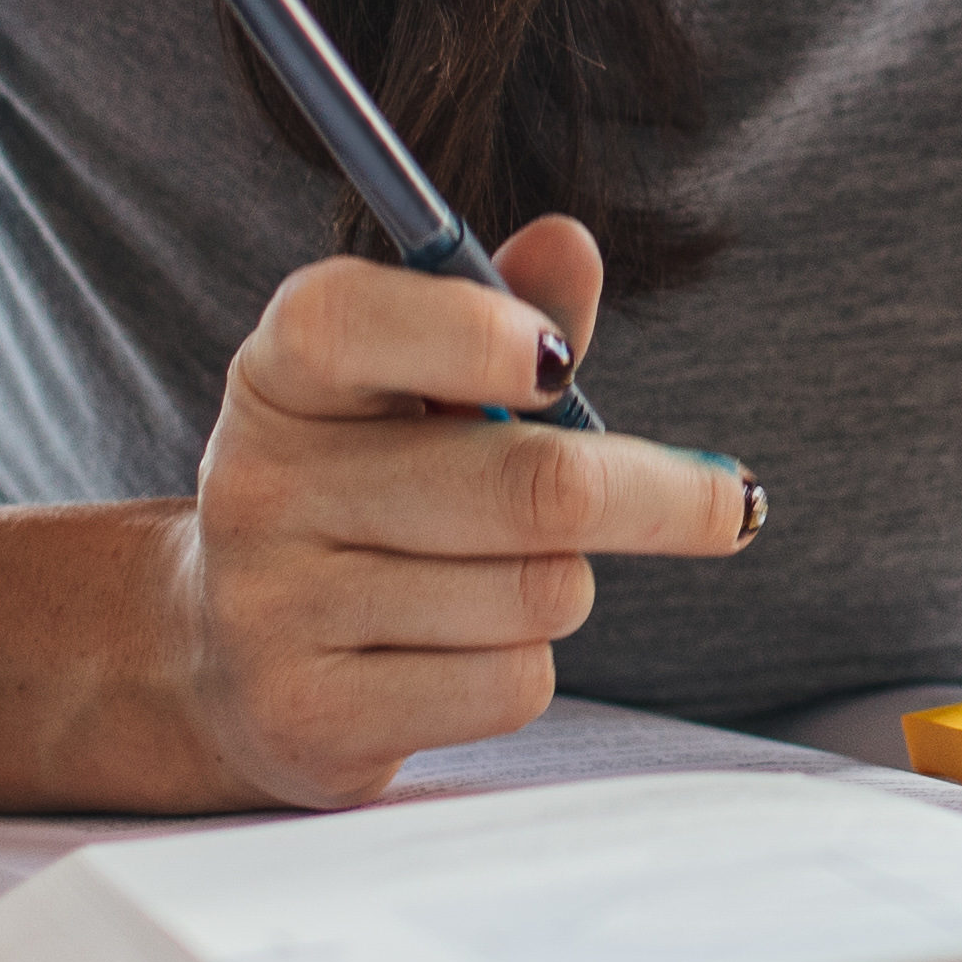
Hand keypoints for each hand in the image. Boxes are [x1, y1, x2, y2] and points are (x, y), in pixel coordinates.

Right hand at [165, 217, 760, 801]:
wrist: (228, 657)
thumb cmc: (364, 491)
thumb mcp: (412, 393)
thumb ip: (502, 317)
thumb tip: (571, 243)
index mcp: (278, 375)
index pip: (351, 324)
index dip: (472, 333)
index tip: (565, 362)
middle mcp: (259, 486)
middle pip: (529, 485)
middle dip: (656, 496)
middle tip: (732, 503)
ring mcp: (272, 609)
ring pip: (537, 591)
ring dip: (564, 585)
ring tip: (500, 577)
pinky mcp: (313, 719)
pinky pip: (510, 683)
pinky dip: (524, 666)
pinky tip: (457, 651)